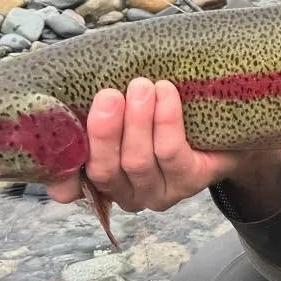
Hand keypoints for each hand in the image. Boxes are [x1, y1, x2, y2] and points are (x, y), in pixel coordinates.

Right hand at [43, 78, 280, 214]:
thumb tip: (69, 119)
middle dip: (104, 131)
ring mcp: (160, 192)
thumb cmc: (159, 113)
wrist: (224, 121)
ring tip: (142, 86)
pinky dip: (166, 121)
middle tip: (110, 94)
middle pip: (105, 170)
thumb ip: (94, 116)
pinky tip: (167, 93)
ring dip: (138, 121)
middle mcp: (128, 194)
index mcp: (102, 180)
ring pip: (138, 161)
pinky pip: (172, 153)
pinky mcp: (190, 182)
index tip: (56, 136)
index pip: (70, 186)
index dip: (60, 170)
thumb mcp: (123, 113)